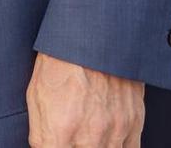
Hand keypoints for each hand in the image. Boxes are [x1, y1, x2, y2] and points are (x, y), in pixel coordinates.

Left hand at [25, 53, 142, 147]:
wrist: (91, 33)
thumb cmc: (58, 62)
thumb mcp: (36, 97)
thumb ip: (41, 136)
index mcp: (60, 131)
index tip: (59, 143)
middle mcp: (90, 136)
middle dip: (77, 146)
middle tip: (74, 138)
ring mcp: (115, 130)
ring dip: (98, 146)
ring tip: (89, 136)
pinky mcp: (134, 121)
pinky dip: (118, 146)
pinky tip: (108, 139)